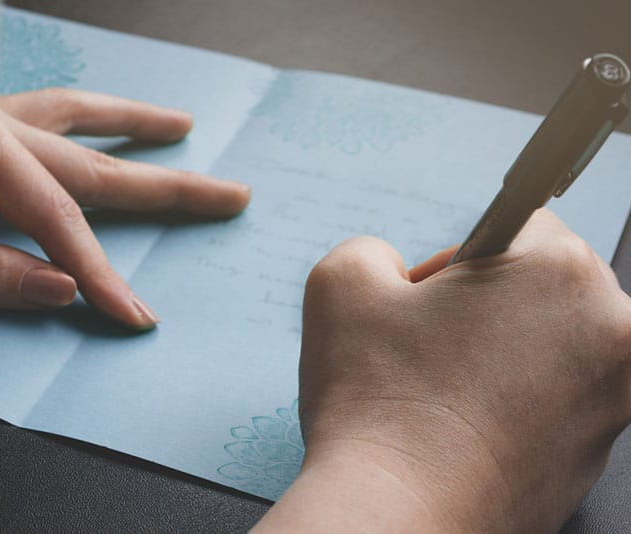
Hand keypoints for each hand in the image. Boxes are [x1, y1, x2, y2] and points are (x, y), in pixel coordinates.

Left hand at [0, 88, 249, 327]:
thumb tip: (64, 290)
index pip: (59, 219)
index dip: (100, 272)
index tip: (138, 316)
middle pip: (93, 164)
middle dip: (166, 188)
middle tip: (231, 196)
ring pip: (71, 114)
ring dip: (131, 122)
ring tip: (181, 124)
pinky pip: (38, 108)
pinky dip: (80, 113)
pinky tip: (101, 115)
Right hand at [256, 210, 630, 531]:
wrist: (396, 518)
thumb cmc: (376, 405)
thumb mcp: (341, 285)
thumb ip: (371, 250)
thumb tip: (392, 270)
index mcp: (560, 275)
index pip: (522, 225)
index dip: (460, 257)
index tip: (432, 294)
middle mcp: (609, 335)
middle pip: (544, 285)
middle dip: (487, 302)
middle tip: (430, 341)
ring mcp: (612, 403)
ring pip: (548, 344)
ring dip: (498, 352)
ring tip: (439, 387)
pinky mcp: (596, 456)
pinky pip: (551, 401)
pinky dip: (510, 402)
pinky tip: (458, 423)